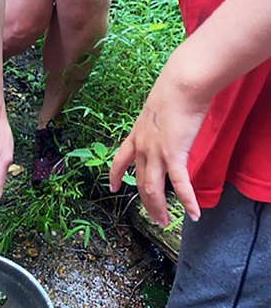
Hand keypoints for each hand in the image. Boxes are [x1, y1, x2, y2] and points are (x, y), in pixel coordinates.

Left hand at [109, 65, 209, 226]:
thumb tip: (169, 124)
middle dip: (147, 203)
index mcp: (135, 136)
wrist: (182, 85)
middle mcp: (142, 148)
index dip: (116, 176)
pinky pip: (180, 184)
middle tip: (154, 217)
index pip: (120, 160)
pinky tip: (193, 214)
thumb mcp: (158, 109)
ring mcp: (156, 153)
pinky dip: (187, 201)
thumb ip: (159, 123)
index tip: (113, 188)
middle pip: (141, 183)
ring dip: (159, 208)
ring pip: (153, 189)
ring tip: (164, 221)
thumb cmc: (174, 91)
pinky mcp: (174, 155)